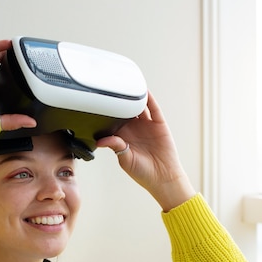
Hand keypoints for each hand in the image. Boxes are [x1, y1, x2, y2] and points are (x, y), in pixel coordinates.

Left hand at [96, 91, 195, 210]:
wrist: (163, 177)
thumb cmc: (143, 172)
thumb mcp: (125, 159)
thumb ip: (115, 146)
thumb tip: (101, 140)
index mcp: (122, 137)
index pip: (112, 120)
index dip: (106, 112)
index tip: (98, 102)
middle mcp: (134, 129)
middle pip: (124, 110)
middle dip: (118, 100)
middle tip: (110, 88)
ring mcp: (146, 125)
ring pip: (138, 106)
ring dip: (133, 96)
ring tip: (126, 84)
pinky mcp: (158, 124)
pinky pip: (153, 108)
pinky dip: (149, 99)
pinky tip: (144, 90)